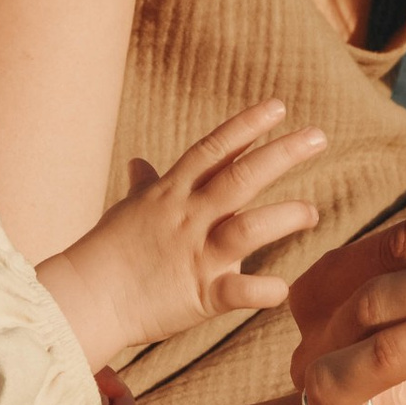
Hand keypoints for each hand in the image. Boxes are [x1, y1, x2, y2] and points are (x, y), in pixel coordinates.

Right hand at [38, 101, 323, 371]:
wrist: (86, 297)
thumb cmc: (109, 251)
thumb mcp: (129, 209)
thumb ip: (144, 185)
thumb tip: (140, 162)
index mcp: (172, 193)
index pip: (213, 151)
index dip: (246, 127)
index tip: (278, 106)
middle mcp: (188, 218)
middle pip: (239, 179)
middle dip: (281, 155)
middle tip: (319, 136)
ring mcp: (195, 256)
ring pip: (245, 229)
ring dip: (283, 217)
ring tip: (311, 212)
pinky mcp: (200, 296)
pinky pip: (238, 291)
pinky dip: (263, 290)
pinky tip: (282, 288)